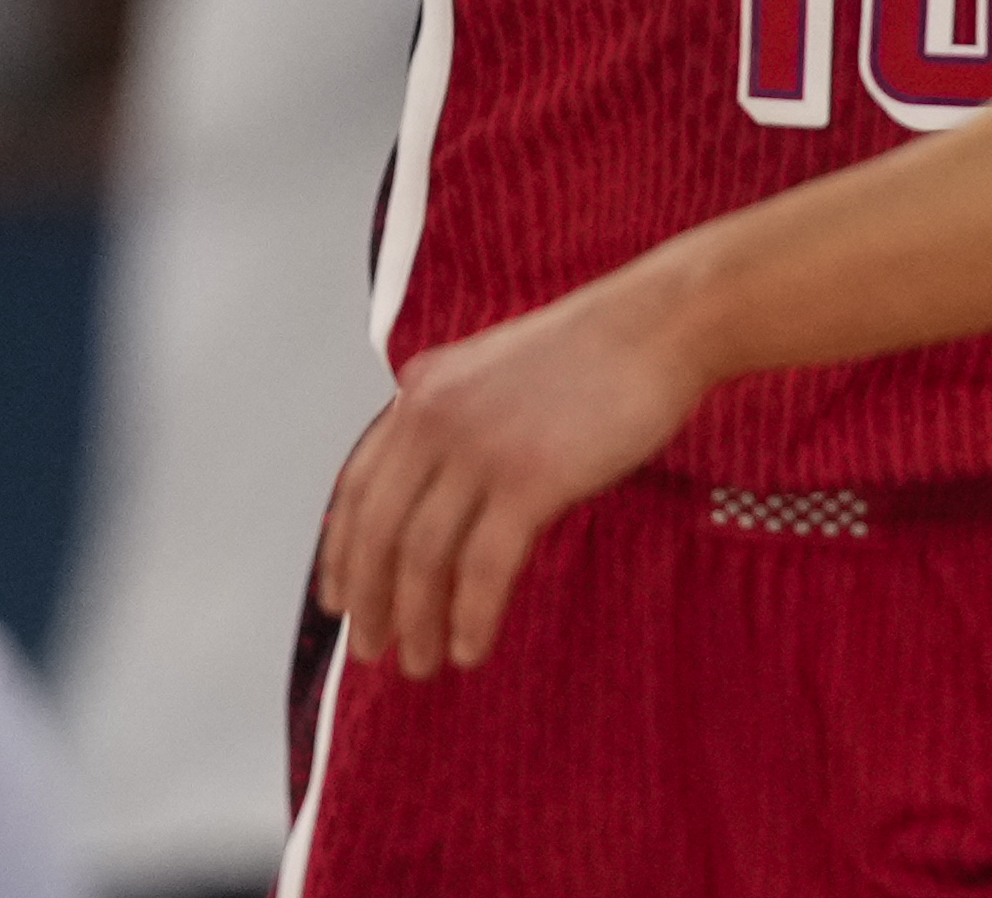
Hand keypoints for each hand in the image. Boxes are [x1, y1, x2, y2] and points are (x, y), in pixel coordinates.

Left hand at [315, 271, 709, 678]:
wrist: (654, 327)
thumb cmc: (589, 352)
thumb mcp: (489, 372)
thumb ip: (449, 419)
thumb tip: (427, 487)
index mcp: (420, 393)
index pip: (357, 487)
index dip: (341, 552)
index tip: (337, 600)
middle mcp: (434, 419)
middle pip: (380, 529)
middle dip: (370, 599)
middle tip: (370, 649)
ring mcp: (481, 448)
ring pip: (423, 555)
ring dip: (417, 620)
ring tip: (422, 664)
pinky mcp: (532, 478)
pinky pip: (485, 565)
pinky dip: (472, 614)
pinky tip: (471, 647)